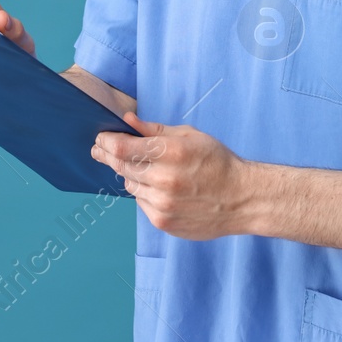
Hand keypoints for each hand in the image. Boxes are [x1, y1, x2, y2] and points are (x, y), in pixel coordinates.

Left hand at [92, 111, 253, 239]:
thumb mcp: (190, 136)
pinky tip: (159, 188)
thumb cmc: (218, 162)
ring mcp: (162, 204)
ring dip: (130, 175)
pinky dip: (144, 193)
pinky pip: (141, 203)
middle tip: (100, 149)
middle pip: (120, 166)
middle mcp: (164, 180)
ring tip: (144, 168)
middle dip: (107, 155)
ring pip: (129, 185)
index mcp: (171, 153)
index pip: (122, 147)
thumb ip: (155, 129)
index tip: (101, 138)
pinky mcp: (163, 221)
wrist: (242, 199)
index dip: (106, 141)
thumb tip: (127, 120)